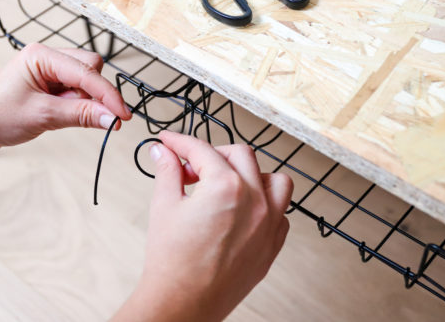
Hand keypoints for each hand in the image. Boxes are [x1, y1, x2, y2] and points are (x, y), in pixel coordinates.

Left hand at [0, 43, 131, 150]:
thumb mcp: (42, 117)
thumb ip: (81, 115)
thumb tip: (113, 118)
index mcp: (41, 55)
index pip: (87, 72)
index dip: (108, 95)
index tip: (123, 115)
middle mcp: (46, 58)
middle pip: (91, 69)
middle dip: (95, 94)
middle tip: (88, 118)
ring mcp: (47, 71)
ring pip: (85, 81)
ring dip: (84, 102)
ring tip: (60, 117)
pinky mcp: (48, 86)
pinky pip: (75, 92)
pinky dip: (76, 106)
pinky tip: (60, 116)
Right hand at [113, 131, 292, 321]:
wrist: (183, 302)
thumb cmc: (173, 261)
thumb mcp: (164, 206)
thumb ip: (168, 171)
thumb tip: (163, 152)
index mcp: (226, 187)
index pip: (202, 150)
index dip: (181, 142)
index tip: (170, 143)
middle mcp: (255, 201)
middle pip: (240, 154)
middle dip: (212, 154)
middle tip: (189, 168)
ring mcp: (269, 223)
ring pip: (274, 179)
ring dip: (250, 174)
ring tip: (224, 184)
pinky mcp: (273, 244)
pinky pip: (281, 211)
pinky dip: (265, 203)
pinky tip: (240, 209)